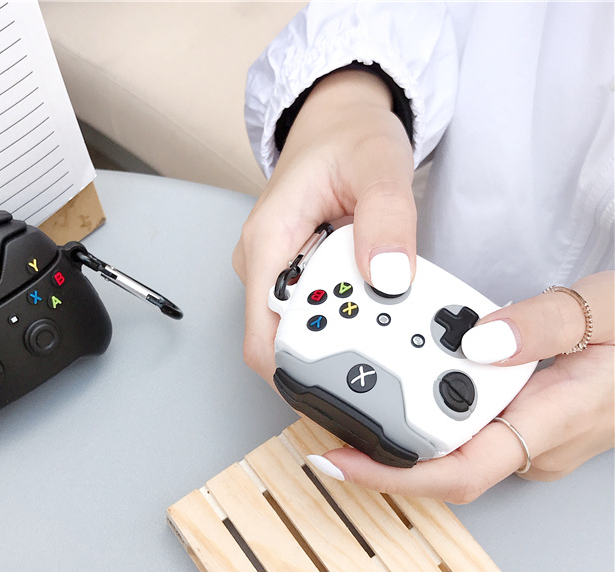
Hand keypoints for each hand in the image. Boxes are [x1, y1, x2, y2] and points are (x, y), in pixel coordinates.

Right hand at [232, 69, 415, 383]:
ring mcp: (274, 271)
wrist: (337, 120)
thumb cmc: (348, 136)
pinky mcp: (292, 273)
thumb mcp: (379, 164)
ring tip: (382, 316)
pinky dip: (342, 318)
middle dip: (329, 354)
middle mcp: (261, 263)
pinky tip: (372, 302)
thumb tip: (387, 277)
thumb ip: (387, 218)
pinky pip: (311, 312)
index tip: (345, 374)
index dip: (297, 369)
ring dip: (339, 336)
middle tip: (382, 342)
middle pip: (280, 341)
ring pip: (296, 331)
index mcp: (267, 242)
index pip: (262, 336)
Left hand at [308, 271, 614, 502]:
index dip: (392, 475)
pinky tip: (405, 378)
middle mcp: (533, 445)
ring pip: (450, 444)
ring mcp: (528, 439)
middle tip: (326, 410)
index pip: (460, 472)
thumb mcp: (605, 310)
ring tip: (355, 386)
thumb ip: (545, 324)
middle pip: (440, 463)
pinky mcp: (522, 424)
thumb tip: (479, 341)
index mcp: (553, 423)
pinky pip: (464, 425)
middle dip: (379, 447)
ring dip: (400, 424)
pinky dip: (428, 406)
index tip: (338, 459)